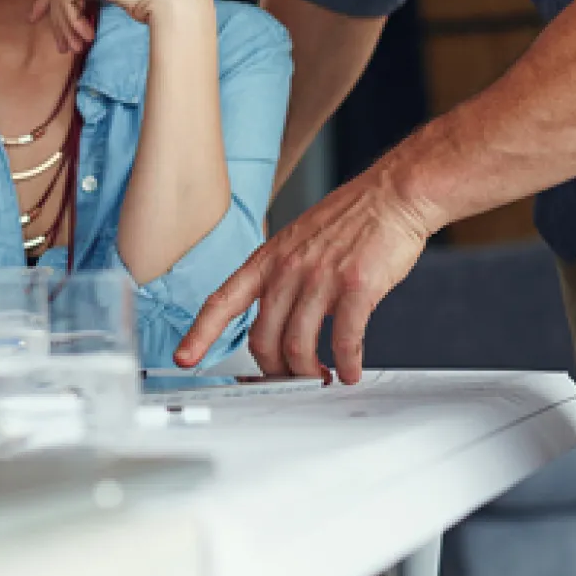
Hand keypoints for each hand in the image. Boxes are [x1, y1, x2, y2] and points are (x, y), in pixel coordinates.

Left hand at [175, 165, 437, 379]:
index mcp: (267, 258)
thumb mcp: (295, 242)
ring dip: (309, 373)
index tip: (184, 358)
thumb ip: (280, 278)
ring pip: (298, 346)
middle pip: (262, 339)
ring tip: (322, 377)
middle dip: (273, 370)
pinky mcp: (355, 287)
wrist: (390, 195)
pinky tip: (350, 370)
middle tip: (288, 379)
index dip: (200, 334)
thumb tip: (274, 320)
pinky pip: (344, 341)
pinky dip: (346, 364)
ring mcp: (320, 278)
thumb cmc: (347, 221)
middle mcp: (287, 269)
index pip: (222, 301)